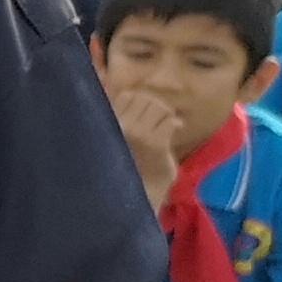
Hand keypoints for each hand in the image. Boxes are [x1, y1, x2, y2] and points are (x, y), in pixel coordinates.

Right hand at [110, 86, 183, 205]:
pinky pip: (170, 122)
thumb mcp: (116, 134)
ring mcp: (137, 135)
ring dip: (166, 115)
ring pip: (159, 108)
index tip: (146, 114)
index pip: (128, 95)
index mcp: (106, 122)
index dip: (141, 101)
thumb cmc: (127, 162)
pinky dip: (175, 125)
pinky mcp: (155, 144)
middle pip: (145, 99)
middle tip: (160, 119)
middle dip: (156, 107)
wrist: (140, 190)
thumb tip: (127, 91)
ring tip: (166, 125)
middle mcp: (118, 126)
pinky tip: (173, 132)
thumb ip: (121, 113)